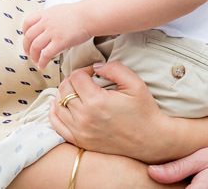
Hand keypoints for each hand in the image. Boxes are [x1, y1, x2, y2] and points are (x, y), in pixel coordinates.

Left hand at [22, 4, 91, 68]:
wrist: (89, 16)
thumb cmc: (78, 14)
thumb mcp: (59, 10)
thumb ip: (50, 17)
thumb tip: (46, 23)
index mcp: (46, 14)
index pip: (28, 22)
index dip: (24, 32)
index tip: (26, 38)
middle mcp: (47, 22)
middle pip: (29, 36)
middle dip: (26, 47)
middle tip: (29, 53)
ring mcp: (53, 32)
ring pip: (35, 46)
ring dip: (33, 56)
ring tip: (36, 61)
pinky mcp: (60, 42)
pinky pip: (46, 54)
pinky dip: (42, 62)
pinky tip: (42, 65)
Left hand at [50, 61, 169, 162]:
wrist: (150, 140)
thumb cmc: (144, 111)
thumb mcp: (134, 83)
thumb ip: (114, 68)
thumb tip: (96, 66)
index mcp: (96, 102)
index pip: (76, 77)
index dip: (86, 69)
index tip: (95, 72)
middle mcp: (84, 118)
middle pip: (65, 89)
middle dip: (74, 79)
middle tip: (86, 79)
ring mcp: (80, 132)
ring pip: (58, 105)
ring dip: (64, 93)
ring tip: (77, 91)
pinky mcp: (80, 142)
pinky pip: (57, 124)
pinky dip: (56, 112)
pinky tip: (63, 104)